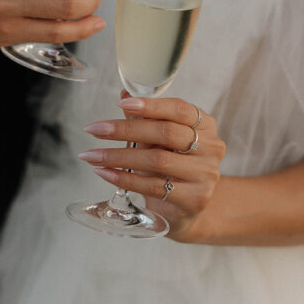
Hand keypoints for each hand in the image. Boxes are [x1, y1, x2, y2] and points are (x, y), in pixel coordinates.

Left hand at [79, 95, 225, 241]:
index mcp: (205, 125)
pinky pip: (154, 186)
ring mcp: (205, 174)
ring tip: (93, 155)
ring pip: (158, 160)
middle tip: (95, 130)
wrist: (184, 208)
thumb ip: (144, 119)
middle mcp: (211, 147)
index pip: (178, 109)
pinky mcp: (195, 199)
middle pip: (166, 133)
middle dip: (125, 130)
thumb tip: (124, 94)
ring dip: (119, 156)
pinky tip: (105, 173)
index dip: (149, 105)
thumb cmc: (170, 167)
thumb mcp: (158, 140)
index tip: (120, 104)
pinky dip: (125, 179)